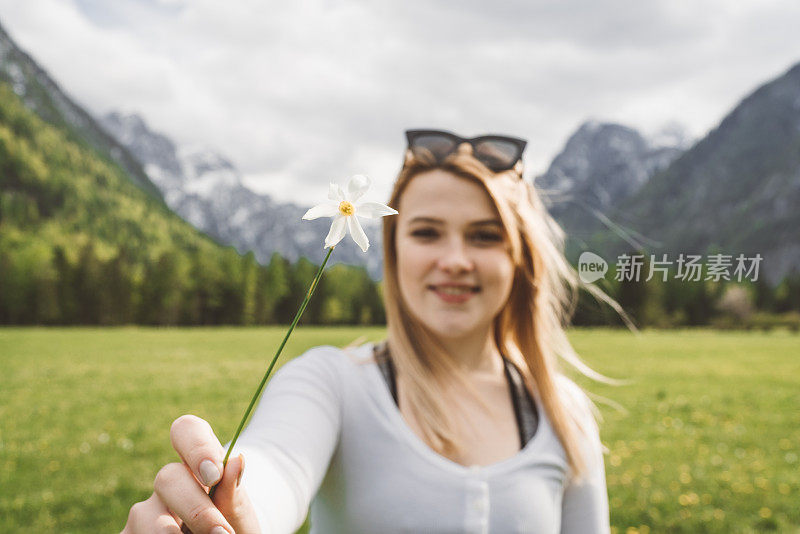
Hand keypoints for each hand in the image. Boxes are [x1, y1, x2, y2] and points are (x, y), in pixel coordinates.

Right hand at [121, 415, 260, 533]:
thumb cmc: (233, 527)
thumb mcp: (238, 513)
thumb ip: (233, 492)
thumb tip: (235, 460)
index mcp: (198, 463)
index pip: (186, 430)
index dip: (197, 447)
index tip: (215, 476)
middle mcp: (168, 482)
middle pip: (167, 477)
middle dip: (195, 509)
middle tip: (222, 533)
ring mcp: (144, 511)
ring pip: (143, 515)